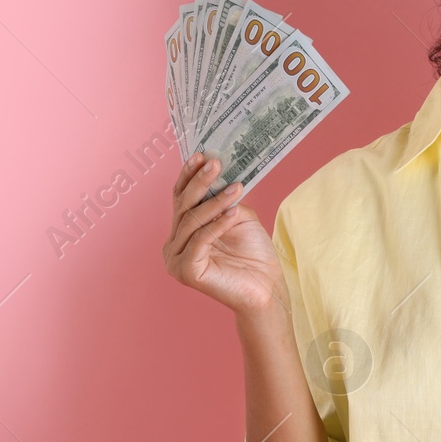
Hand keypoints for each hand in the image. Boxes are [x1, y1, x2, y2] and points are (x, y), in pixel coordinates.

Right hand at [163, 153, 286, 316]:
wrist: (267, 288)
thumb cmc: (253, 254)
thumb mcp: (237, 216)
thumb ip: (223, 197)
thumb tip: (216, 169)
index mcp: (181, 233)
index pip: (180, 198)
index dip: (188, 176)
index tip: (200, 154)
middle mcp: (173, 246)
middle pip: (183, 207)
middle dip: (199, 182)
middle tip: (215, 163)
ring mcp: (176, 260)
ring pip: (192, 222)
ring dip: (215, 202)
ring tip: (237, 188)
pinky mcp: (186, 272)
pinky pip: (200, 240)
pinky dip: (218, 224)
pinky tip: (234, 212)